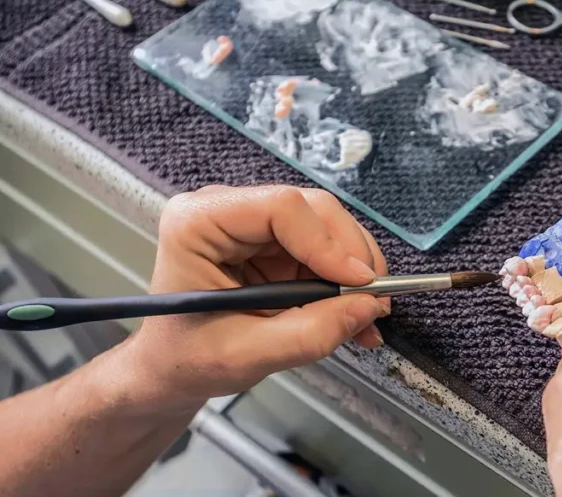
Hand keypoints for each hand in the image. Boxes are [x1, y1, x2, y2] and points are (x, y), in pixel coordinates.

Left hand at [118, 185, 389, 413]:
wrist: (172, 369)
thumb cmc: (187, 360)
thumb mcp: (246, 356)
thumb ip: (308, 333)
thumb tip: (368, 308)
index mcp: (198, 223)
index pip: (281, 208)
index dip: (328, 242)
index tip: (358, 284)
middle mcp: (228, 209)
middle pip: (312, 210)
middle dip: (350, 255)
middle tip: (374, 300)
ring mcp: (255, 224)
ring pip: (328, 227)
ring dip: (355, 270)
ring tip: (368, 316)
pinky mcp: (277, 243)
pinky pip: (327, 249)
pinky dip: (347, 281)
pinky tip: (356, 314)